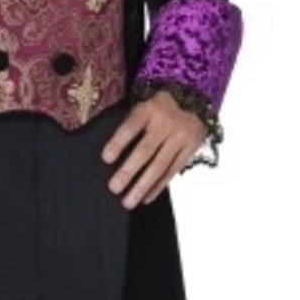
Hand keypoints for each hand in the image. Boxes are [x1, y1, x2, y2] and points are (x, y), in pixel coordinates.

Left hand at [101, 89, 207, 205]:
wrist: (193, 98)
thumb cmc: (158, 108)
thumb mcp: (143, 107)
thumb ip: (131, 125)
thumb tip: (111, 156)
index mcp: (149, 109)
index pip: (130, 127)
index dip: (118, 143)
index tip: (105, 158)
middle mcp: (166, 122)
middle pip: (145, 150)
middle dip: (128, 171)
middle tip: (114, 188)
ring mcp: (180, 136)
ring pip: (159, 165)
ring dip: (142, 186)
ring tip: (128, 201)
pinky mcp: (191, 148)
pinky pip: (172, 171)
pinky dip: (158, 186)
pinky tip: (146, 197)